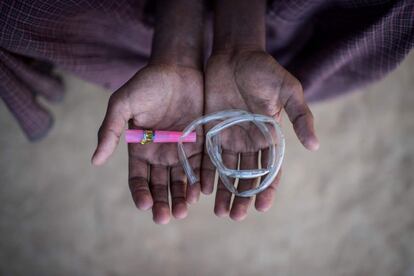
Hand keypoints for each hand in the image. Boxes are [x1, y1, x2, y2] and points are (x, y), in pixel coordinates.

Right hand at [92, 64, 202, 223]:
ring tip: (183, 211)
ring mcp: (181, 150)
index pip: (138, 179)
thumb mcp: (123, 104)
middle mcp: (160, 154)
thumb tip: (95, 161)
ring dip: (181, 197)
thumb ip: (110, 131)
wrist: (178, 67)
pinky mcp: (201, 143)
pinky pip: (200, 166)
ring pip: (181, 180)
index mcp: (140, 149)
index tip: (144, 205)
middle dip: (162, 203)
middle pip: (160, 186)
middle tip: (165, 218)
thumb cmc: (147, 83)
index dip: (140, 193)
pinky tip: (200, 192)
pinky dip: (200, 180)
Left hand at [201, 50, 318, 219]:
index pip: (270, 169)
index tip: (261, 207)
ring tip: (220, 212)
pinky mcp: (211, 130)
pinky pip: (208, 156)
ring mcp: (230, 137)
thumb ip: (300, 117)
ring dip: (224, 192)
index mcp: (270, 136)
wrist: (235, 55)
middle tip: (235, 216)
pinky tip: (202, 190)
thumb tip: (315, 146)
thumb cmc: (265, 70)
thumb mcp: (288, 90)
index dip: (266, 189)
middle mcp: (250, 141)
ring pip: (227, 171)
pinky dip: (207, 173)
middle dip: (242, 197)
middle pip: (247, 175)